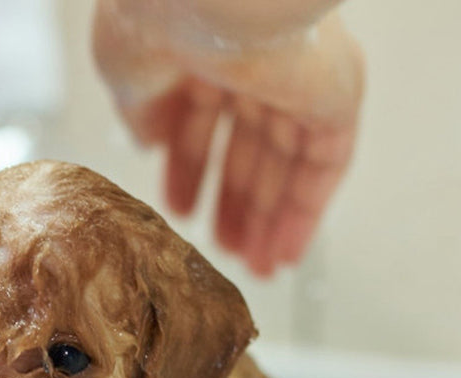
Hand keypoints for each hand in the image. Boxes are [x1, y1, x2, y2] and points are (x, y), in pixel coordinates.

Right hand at [92, 0, 363, 275]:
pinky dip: (306, 214)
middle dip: (234, 206)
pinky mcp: (334, 95)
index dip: (191, 175)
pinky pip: (325, 167)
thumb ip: (140, 114)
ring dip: (267, 222)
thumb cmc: (154, 18)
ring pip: (286, 166)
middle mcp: (253, 65)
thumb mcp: (126, 78)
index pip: (203, 124)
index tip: (180, 212)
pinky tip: (285, 255)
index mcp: (204, 52)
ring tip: (251, 269)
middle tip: (220, 251)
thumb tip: (150, 142)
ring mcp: (296, 80)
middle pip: (249, 151)